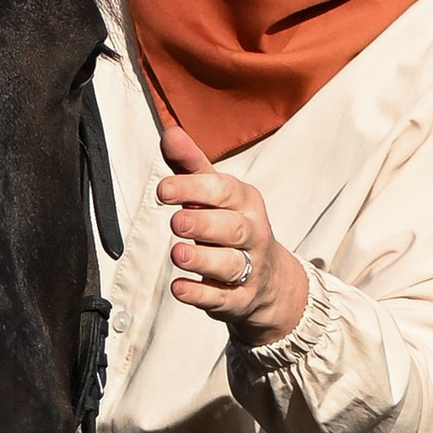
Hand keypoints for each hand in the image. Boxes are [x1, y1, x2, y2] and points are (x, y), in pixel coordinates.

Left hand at [157, 121, 308, 341]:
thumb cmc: (231, 225)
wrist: (269, 280)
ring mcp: (249, 269)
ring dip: (203, 259)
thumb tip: (169, 132)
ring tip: (178, 254)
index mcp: (246, 201)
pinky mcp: (240, 300)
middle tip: (176, 222)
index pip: (223, 191)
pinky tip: (179, 288)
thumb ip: (190, 165)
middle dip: (204, 224)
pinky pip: (222, 298)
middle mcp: (253, 233)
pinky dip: (200, 295)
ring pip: (230, 264)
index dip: (194, 188)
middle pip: (232, 228)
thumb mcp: (216, 194)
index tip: (163, 190)